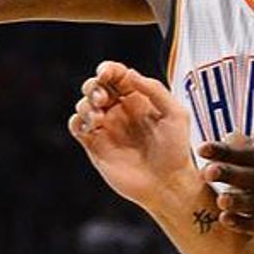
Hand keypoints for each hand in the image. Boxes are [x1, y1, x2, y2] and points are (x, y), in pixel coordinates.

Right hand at [69, 61, 196, 206]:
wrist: (167, 184)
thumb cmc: (176, 150)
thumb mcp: (175, 114)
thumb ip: (155, 90)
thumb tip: (129, 73)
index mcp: (138, 98)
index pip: (117, 75)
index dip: (108, 69)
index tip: (105, 72)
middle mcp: (120, 110)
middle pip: (96, 86)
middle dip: (93, 86)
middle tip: (104, 99)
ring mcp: (106, 127)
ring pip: (84, 104)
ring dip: (86, 104)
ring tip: (99, 117)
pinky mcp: (95, 145)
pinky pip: (77, 126)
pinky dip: (78, 120)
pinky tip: (91, 125)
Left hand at [198, 134, 253, 234]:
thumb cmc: (244, 161)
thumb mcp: (237, 148)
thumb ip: (222, 150)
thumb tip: (203, 150)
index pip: (249, 152)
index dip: (225, 152)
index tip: (201, 149)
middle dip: (231, 174)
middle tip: (209, 172)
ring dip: (238, 201)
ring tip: (221, 200)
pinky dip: (240, 223)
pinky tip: (224, 218)